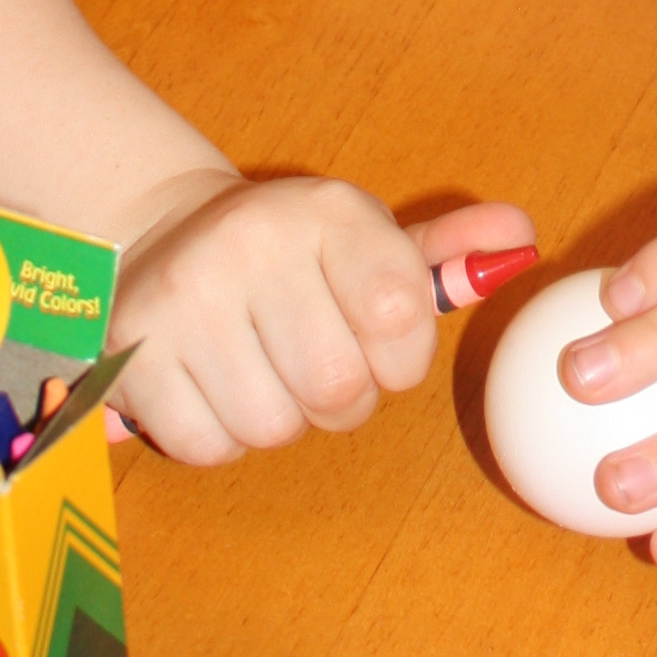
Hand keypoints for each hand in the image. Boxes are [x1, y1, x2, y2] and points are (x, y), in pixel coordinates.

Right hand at [112, 173, 532, 466]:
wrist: (158, 235)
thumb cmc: (287, 254)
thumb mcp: (363, 237)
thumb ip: (445, 249)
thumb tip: (523, 239)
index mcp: (325, 210)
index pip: (400, 313)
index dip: (402, 356)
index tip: (383, 345)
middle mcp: (253, 243)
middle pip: (339, 388)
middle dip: (342, 400)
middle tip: (320, 366)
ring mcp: (185, 298)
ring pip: (275, 426)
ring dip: (281, 418)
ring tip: (264, 368)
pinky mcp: (133, 354)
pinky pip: (210, 446)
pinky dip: (222, 435)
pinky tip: (215, 385)